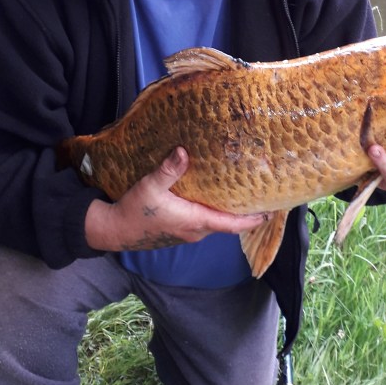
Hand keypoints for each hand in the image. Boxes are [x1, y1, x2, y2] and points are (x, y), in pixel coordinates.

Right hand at [85, 146, 268, 251]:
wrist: (114, 230)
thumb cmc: (133, 211)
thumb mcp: (150, 186)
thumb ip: (168, 169)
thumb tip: (184, 152)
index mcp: (195, 221)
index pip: (232, 223)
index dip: (253, 219)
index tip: (271, 211)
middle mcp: (196, 231)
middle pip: (229, 222)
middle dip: (246, 211)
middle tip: (261, 194)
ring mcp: (189, 233)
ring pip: (217, 222)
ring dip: (230, 211)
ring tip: (242, 192)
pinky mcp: (181, 230)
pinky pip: (205, 221)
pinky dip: (215, 211)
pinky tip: (215, 196)